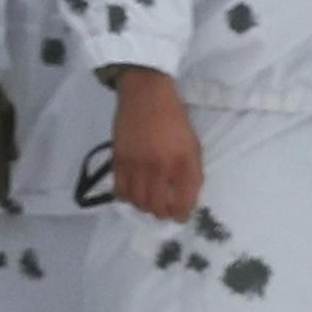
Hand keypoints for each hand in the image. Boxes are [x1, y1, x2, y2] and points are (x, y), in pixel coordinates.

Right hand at [106, 66, 200, 222]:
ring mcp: (137, 165)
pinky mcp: (119, 160)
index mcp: (184, 162)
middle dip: (162, 214)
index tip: (180, 216)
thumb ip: (190, 172)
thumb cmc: (174, 119)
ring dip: (144, 207)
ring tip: (147, 202)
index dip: (182, 214)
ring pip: (138, 202)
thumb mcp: (193, 145)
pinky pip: (119, 190)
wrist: (147, 95)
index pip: (184, 201)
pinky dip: (126, 197)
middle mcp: (160, 168)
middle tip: (164, 211)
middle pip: (158, 207)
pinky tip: (131, 193)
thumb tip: (184, 196)